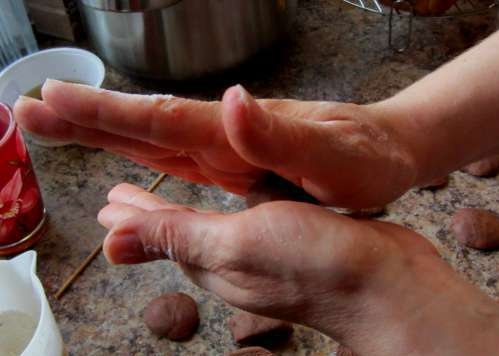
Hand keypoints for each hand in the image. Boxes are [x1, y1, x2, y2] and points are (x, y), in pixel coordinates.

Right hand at [14, 80, 417, 207]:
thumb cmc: (364, 159)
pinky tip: (116, 152)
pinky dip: (137, 151)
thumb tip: (229, 100)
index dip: (110, 113)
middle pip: (145, 124)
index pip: (164, 120)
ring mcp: (226, 150)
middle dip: (87, 117)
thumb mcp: (334, 156)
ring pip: (153, 138)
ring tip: (51, 123)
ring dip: (101, 131)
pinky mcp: (232, 165)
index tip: (55, 100)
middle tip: (27, 109)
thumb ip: (280, 136)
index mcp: (240, 133)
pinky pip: (175, 157)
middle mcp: (224, 136)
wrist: (385, 154)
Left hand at [98, 184, 498, 354]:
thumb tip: (113, 240)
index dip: (135, 216)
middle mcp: (236, 262)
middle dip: (153, 215)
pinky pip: (248, 221)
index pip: (162, 235)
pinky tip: (236, 201)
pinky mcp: (296, 241)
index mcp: (215, 261)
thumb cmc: (312, 261)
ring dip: (186, 211)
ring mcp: (267, 254)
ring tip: (171, 196)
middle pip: (181, 234)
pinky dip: (228, 207)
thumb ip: (179, 238)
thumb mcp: (236, 243)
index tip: (110, 199)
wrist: (388, 282)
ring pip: (213, 228)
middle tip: (125, 197)